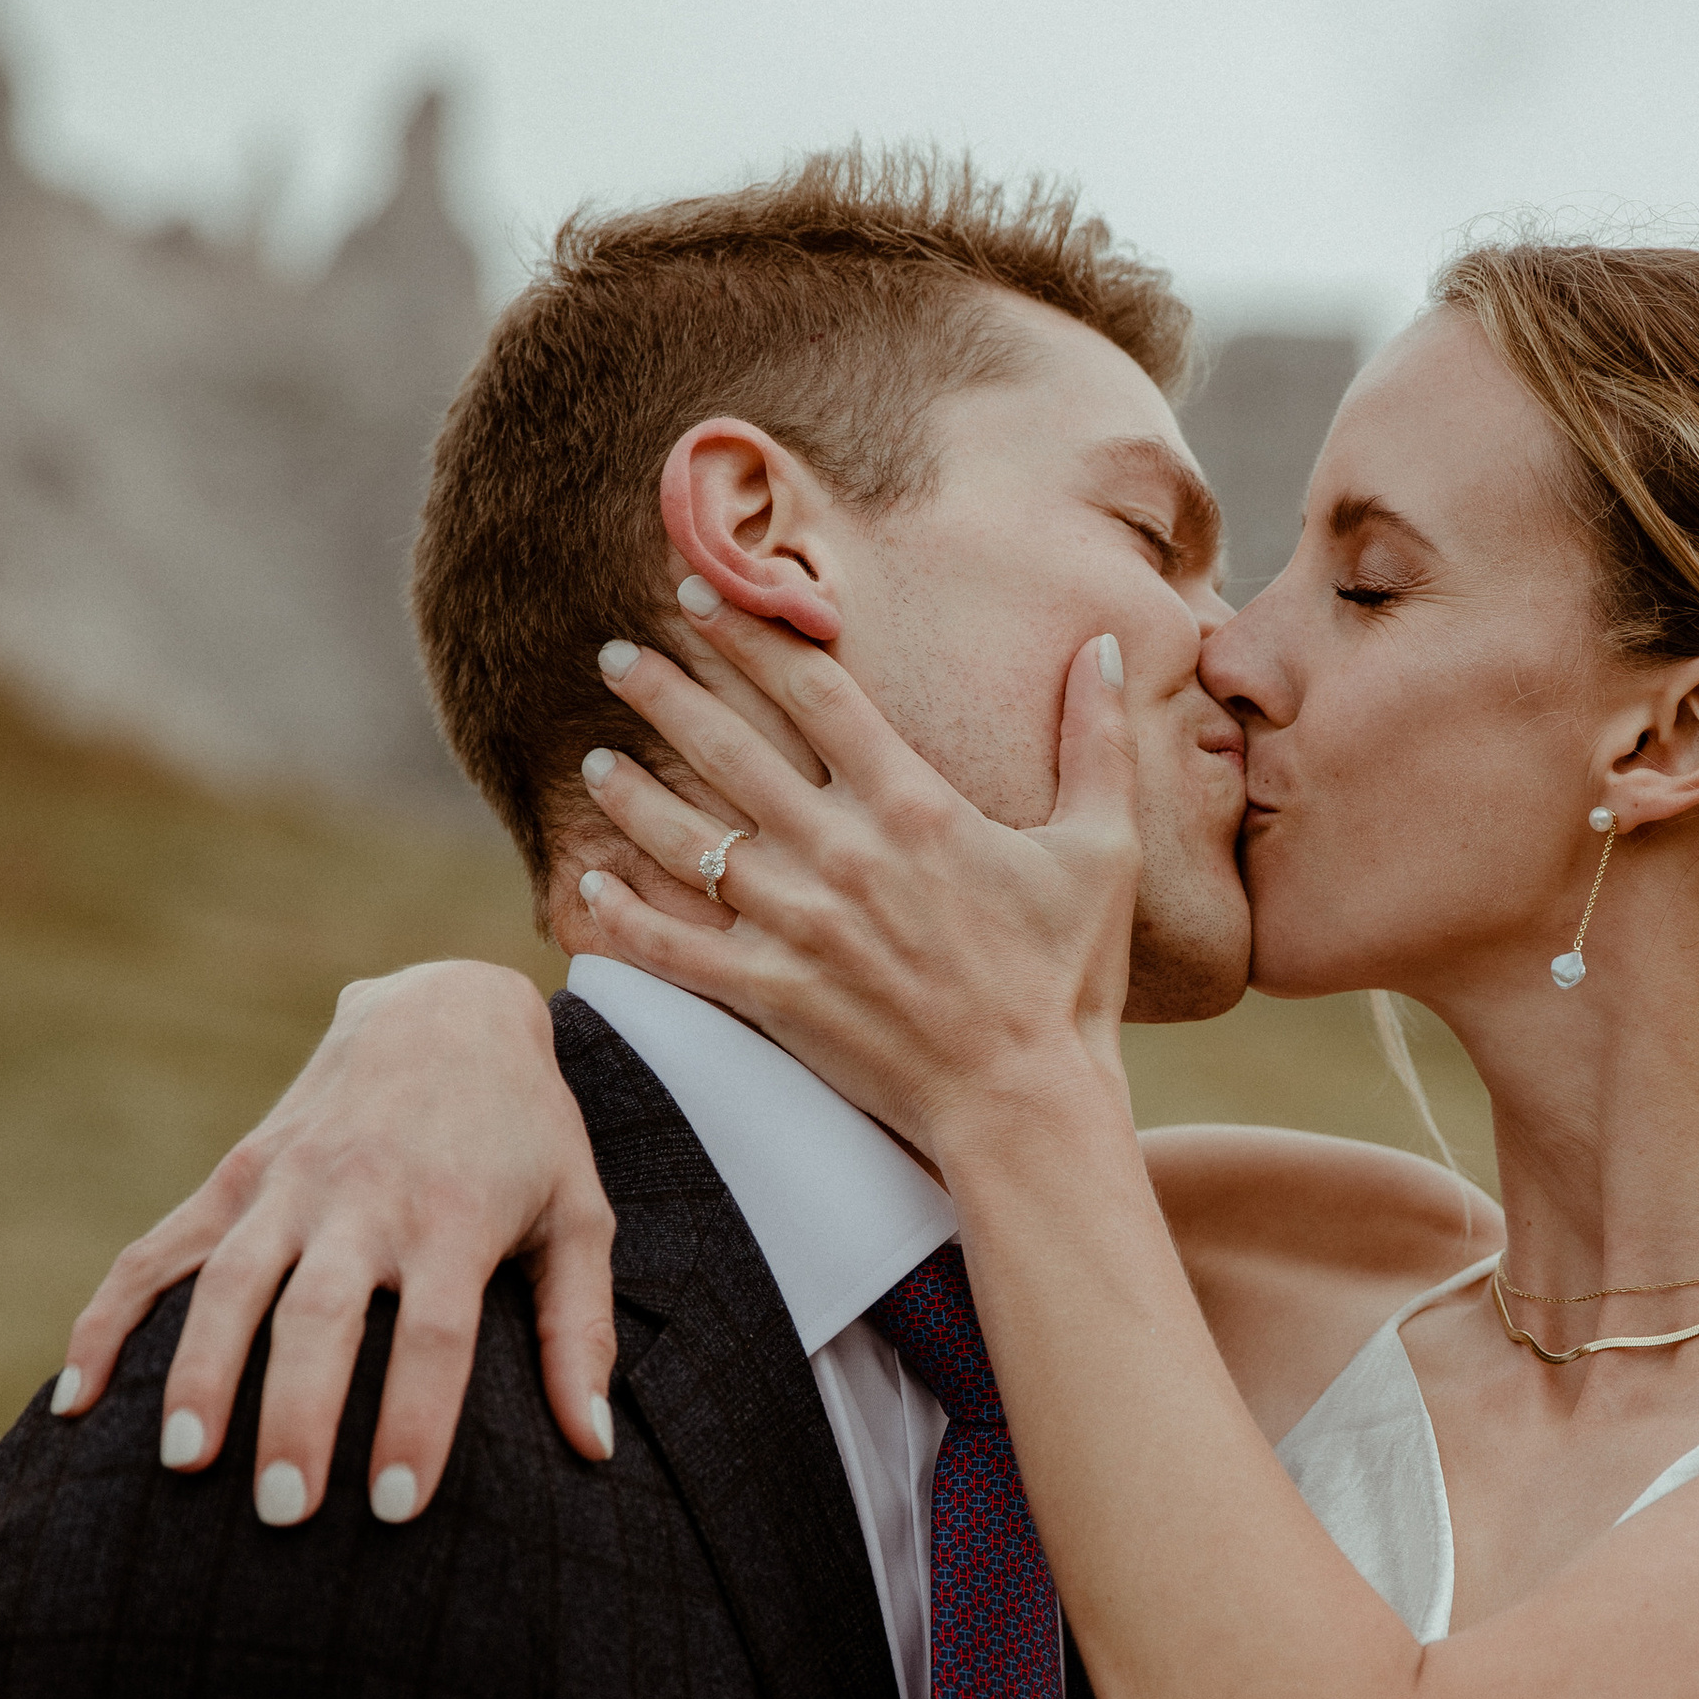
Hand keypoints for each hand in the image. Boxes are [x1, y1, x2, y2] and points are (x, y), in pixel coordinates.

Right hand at [53, 963, 614, 1522]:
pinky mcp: (236, 1175)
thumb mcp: (579, 1214)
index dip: (416, 1422)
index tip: (399, 1510)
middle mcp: (364, 1196)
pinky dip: (109, 1321)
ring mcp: (288, 1184)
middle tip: (284, 1513)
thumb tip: (593, 1448)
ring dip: (198, 1374)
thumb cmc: (525, 1132)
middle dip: (296, 1416)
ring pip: (227, 1283)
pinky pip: (157, 1253)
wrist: (445, 1006)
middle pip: (319, 1315)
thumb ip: (580, 1331)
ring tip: (182, 1467)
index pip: (434, 1334)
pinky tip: (77, 1402)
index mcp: (455, 1214)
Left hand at [573, 608, 1140, 1160]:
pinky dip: (622, 916)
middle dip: (665, 692)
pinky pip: (674, 946)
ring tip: (595, 760)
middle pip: (729, 748)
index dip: (749, 635)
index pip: (813, 691)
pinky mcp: (771, 994)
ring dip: (631, 793)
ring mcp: (799, 925)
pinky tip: (584, 884)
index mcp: (913, 805)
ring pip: (688, 838)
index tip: (701, 596)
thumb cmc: (1068, 978)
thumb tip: (1113, 645)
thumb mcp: (1102, 849)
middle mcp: (843, 852)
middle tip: (616, 654)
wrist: (1025, 1101)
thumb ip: (1098, 741)